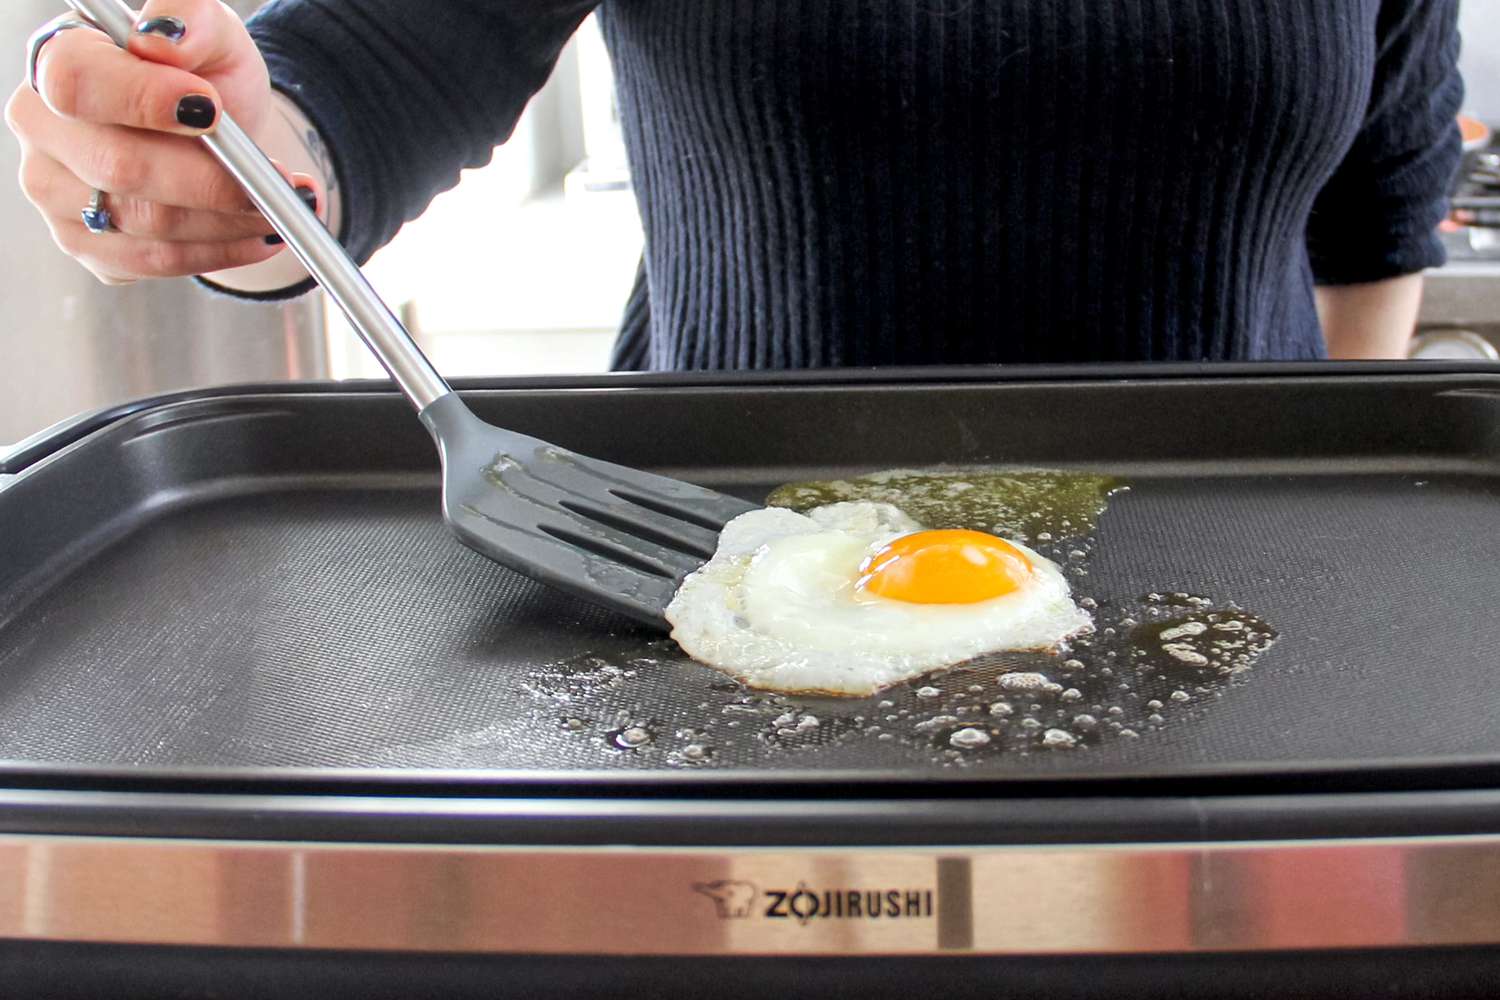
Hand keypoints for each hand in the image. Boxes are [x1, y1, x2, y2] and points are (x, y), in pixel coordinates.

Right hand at [4, 0, 321, 284]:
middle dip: (212, 180)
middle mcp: (44, 130)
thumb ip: (191, 20)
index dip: (143, 100)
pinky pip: (157, 261)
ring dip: (229, 223)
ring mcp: (58, 195)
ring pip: (147, 225)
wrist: (215, 135)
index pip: (77, 82)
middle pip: (120, 166)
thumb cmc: (204, 78)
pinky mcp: (90, 246)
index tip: (212, 110)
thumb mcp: (212, 35)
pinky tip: (257, 234)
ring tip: (281, 207)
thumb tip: (165, 41)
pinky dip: (220, 252)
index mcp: (58, 61)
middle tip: (277, 180)